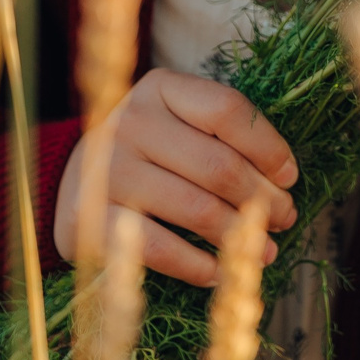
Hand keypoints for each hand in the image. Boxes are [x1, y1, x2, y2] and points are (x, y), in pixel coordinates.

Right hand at [53, 69, 299, 286]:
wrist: (71, 182)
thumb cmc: (147, 154)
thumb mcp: (178, 126)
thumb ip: (222, 140)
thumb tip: (282, 183)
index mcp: (160, 88)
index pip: (227, 110)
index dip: (268, 146)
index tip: (289, 177)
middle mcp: (131, 121)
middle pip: (218, 165)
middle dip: (262, 199)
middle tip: (284, 218)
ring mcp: (108, 169)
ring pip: (196, 208)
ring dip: (240, 235)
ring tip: (266, 249)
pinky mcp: (91, 217)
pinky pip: (160, 248)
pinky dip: (198, 265)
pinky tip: (220, 271)